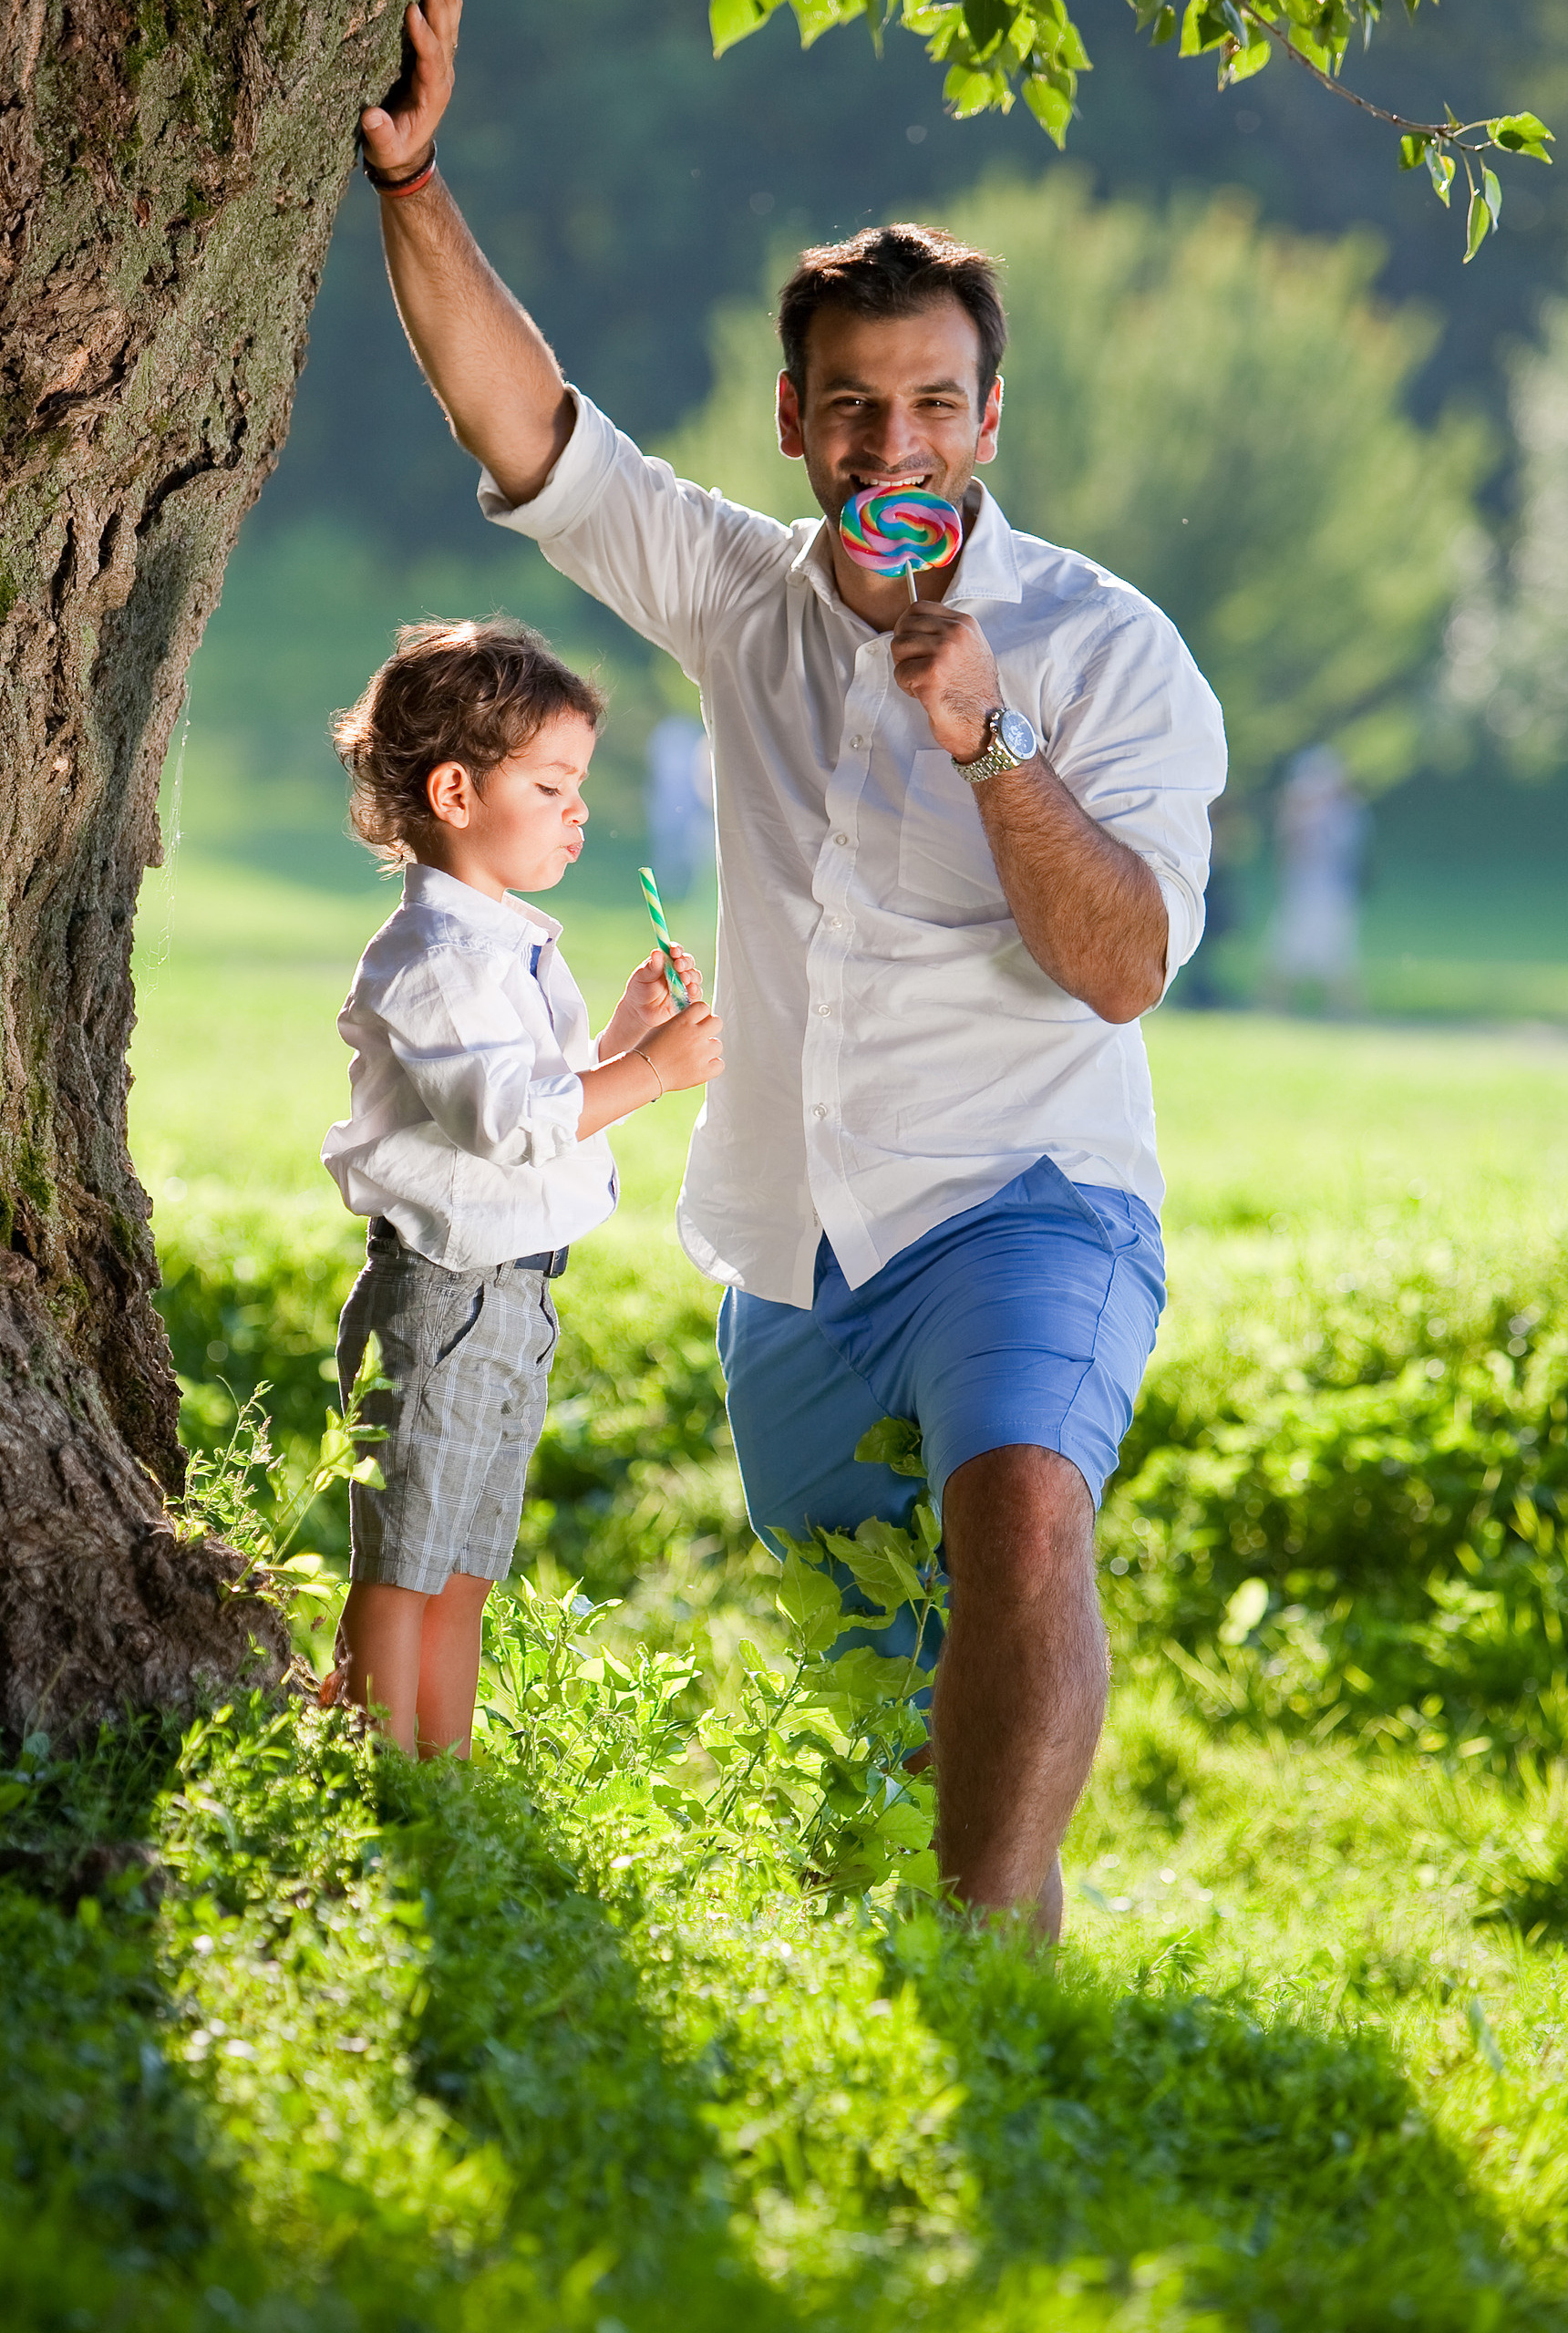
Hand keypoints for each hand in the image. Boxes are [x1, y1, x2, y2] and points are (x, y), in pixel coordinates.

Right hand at [361, 0, 460, 176]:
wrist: (407, 152)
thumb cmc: (394, 150)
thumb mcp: (386, 150)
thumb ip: (381, 136)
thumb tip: (372, 118)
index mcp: (433, 95)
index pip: (431, 60)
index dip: (423, 36)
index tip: (412, 11)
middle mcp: (442, 74)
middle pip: (445, 34)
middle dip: (438, 6)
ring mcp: (440, 63)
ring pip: (448, 24)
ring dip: (445, 0)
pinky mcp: (434, 56)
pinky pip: (442, 25)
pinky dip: (442, 4)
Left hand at [600, 945, 703, 1057]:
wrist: (638, 1013)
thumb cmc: (638, 991)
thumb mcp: (641, 977)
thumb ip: (651, 966)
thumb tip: (657, 952)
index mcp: (666, 962)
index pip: (676, 951)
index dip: (677, 949)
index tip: (673, 951)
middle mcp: (677, 971)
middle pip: (688, 962)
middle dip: (685, 962)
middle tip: (678, 966)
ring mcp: (684, 985)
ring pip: (695, 976)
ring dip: (691, 975)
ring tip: (684, 979)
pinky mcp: (687, 999)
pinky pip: (696, 993)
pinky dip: (695, 990)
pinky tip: (690, 989)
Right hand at [638, 1001, 723, 1095]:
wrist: (645, 1072)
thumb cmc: (650, 1050)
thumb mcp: (663, 1027)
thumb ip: (682, 1021)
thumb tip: (696, 1020)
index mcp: (684, 1021)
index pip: (704, 1007)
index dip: (701, 1014)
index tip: (697, 1020)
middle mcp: (695, 1035)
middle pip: (717, 1022)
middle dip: (710, 1027)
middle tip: (700, 1036)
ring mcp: (702, 1053)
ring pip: (718, 1045)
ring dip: (709, 1049)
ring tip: (695, 1055)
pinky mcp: (704, 1071)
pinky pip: (720, 1064)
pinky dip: (712, 1066)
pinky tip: (700, 1066)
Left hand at [888, 601, 1003, 762]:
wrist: (986, 725)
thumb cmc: (975, 693)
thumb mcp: (970, 650)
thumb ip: (947, 633)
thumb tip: (911, 625)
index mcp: (964, 624)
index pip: (918, 608)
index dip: (907, 626)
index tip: (911, 644)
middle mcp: (955, 633)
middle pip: (904, 626)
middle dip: (904, 649)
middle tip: (917, 668)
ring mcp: (944, 652)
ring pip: (899, 647)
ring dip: (904, 668)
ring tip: (922, 682)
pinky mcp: (931, 674)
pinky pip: (900, 672)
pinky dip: (906, 687)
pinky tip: (923, 694)